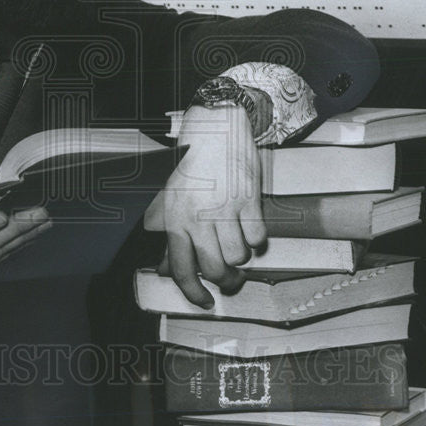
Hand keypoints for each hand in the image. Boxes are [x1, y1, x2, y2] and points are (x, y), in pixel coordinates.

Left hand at [145, 105, 265, 307]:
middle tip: (231, 277)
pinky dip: (258, 238)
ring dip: (243, 257)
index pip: (181, 269)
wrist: (216, 123)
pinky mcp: (248, 198)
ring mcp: (224, 207)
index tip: (205, 302)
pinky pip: (258, 236)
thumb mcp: (172, 196)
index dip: (193, 293)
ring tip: (239, 244)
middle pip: (215, 269)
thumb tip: (167, 269)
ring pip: (240, 256)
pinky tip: (250, 227)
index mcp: (174, 217)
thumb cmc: (192, 160)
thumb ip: (172, 234)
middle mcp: (197, 215)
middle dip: (227, 280)